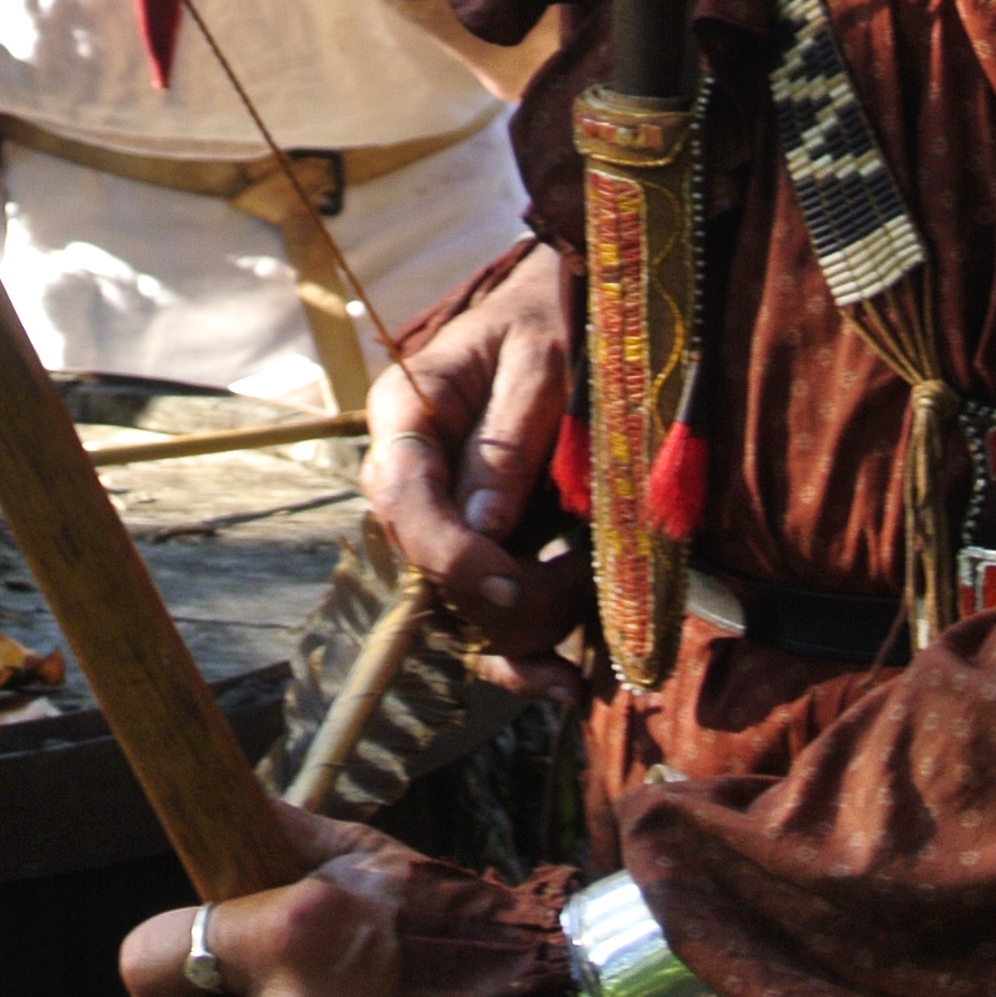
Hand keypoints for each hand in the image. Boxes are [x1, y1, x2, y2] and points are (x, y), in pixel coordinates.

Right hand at [364, 240, 588, 692]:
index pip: (401, 499)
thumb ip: (509, 438)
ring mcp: (439, 522)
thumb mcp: (540, 360)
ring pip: (458, 608)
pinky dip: (522, 657)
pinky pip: (482, 622)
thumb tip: (484, 526)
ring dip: (531, 619)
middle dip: (508, 588)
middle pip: (429, 569)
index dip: (449, 552)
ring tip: (595, 583)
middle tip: (584, 567)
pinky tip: (566, 682)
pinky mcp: (476, 553)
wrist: (564, 314)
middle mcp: (407, 476)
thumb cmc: (550, 319)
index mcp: (404, 413)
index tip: (510, 577)